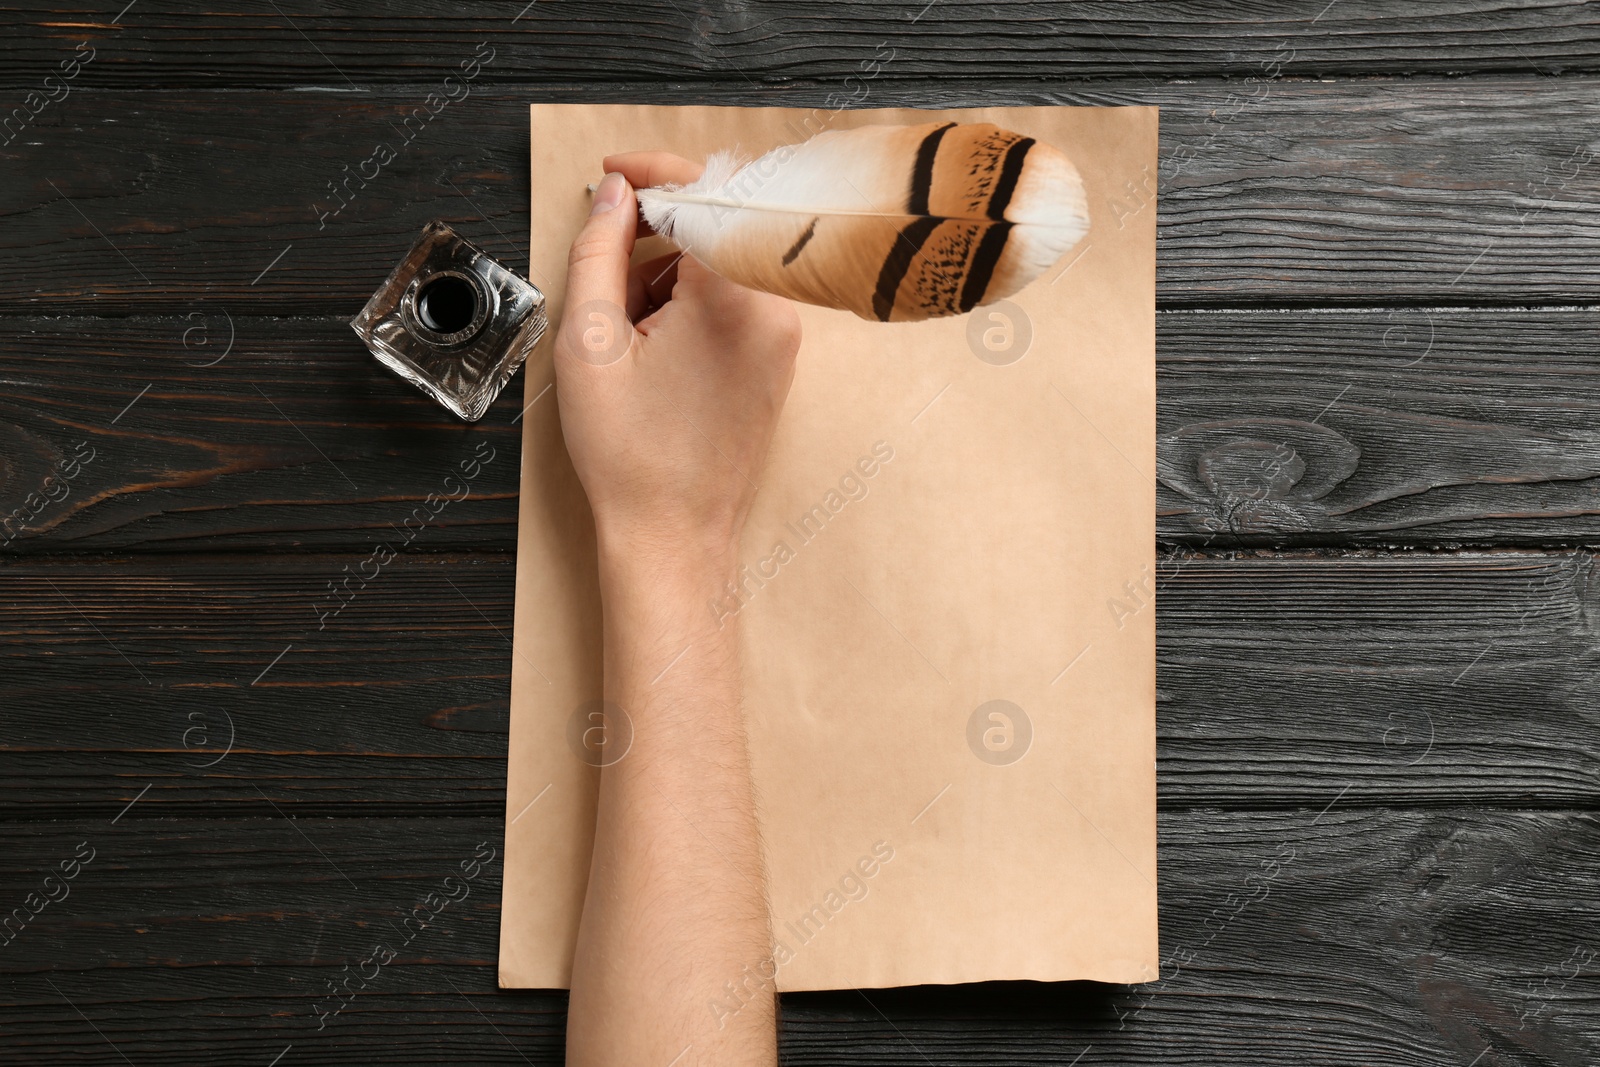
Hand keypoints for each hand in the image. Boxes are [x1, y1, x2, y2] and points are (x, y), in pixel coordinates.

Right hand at [554, 152, 801, 568]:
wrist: (673, 537)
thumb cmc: (631, 456)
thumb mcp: (588, 342)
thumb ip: (598, 251)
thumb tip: (614, 195)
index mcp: (733, 297)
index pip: (701, 193)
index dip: (648, 174)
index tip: (610, 174)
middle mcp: (775, 309)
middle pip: (711, 228)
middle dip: (651, 240)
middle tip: (604, 283)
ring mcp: (784, 337)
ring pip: (720, 264)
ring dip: (668, 276)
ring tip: (628, 338)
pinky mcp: (779, 359)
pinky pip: (736, 299)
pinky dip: (691, 304)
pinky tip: (656, 350)